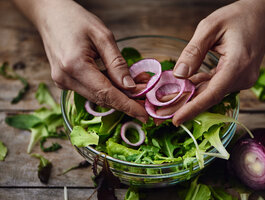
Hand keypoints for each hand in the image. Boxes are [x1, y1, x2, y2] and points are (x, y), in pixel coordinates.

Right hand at [35, 1, 147, 121]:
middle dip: (125, 101)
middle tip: (144, 98)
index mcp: (75, 66)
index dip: (127, 106)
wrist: (50, 15)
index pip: (106, 94)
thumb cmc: (76, 20)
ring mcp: (62, 82)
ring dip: (116, 95)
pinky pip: (89, 91)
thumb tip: (130, 87)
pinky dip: (104, 89)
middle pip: (101, 98)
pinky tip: (116, 82)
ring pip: (95, 97)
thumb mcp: (103, 36)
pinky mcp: (63, 81)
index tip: (144, 115)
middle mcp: (65, 79)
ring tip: (134, 88)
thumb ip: (117, 64)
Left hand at [172, 0, 264, 125]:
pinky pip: (216, 85)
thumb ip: (193, 52)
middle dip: (185, 105)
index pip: (212, 94)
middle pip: (209, 97)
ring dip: (191, 96)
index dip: (192, 109)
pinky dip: (200, 86)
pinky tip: (185, 87)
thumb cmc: (237, 17)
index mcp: (237, 65)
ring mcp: (242, 79)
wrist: (261, 15)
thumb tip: (179, 75)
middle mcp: (243, 77)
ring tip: (167, 100)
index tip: (176, 120)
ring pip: (211, 92)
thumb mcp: (209, 27)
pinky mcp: (239, 77)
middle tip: (161, 112)